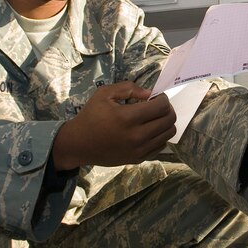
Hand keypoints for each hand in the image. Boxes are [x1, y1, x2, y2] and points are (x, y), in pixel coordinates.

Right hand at [52, 81, 175, 169]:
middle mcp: (137, 135)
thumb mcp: (104, 94)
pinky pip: (160, 147)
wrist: (78, 144)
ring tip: (155, 118)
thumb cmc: (90, 116)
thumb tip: (149, 93)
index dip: (163, 98)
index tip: (157, 97)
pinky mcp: (138, 159)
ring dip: (166, 123)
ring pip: (168, 134)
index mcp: (128, 117)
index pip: (161, 107)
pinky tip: (150, 131)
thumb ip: (128, 88)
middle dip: (168, 109)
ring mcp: (139, 149)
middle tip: (158, 106)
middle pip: (169, 120)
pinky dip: (160, 136)